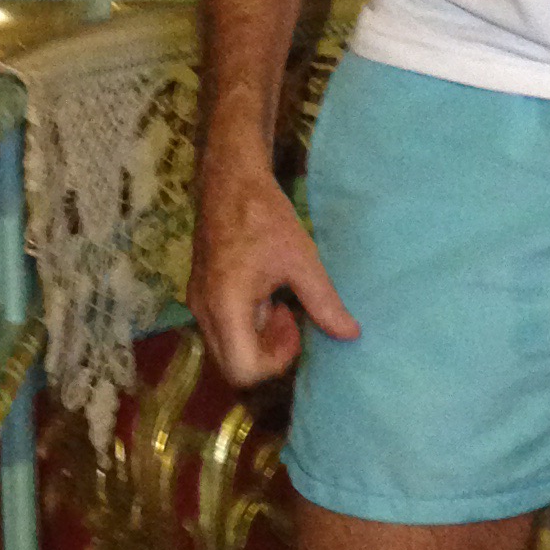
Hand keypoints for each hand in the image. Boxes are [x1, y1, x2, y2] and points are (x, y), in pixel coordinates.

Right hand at [187, 148, 358, 385]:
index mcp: (226, 306)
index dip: (275, 361)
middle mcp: (204, 311)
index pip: (243, 369)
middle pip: (232, 365)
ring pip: (227, 348)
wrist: (230, 180)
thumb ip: (325, 303)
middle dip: (268, 352)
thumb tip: (351, 335)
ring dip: (258, 338)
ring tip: (283, 305)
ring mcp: (198, 303)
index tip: (296, 327)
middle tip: (293, 319)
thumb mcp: (302, 260)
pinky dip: (247, 324)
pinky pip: (222, 328)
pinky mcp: (200, 293)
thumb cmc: (266, 216)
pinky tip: (268, 295)